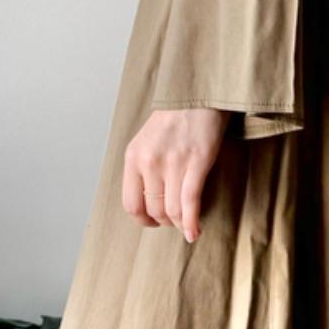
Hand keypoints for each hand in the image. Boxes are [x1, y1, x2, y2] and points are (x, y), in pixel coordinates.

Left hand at [123, 107, 229, 240]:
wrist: (198, 96)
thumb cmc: (174, 119)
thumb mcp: (146, 141)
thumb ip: (143, 168)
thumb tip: (148, 201)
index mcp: (133, 157)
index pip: (130, 204)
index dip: (142, 220)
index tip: (153, 222)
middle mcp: (149, 162)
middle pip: (153, 210)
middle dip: (165, 221)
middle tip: (175, 220)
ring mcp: (172, 162)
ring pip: (172, 210)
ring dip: (179, 224)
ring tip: (187, 225)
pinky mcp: (196, 162)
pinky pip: (190, 202)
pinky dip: (192, 222)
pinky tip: (195, 232)